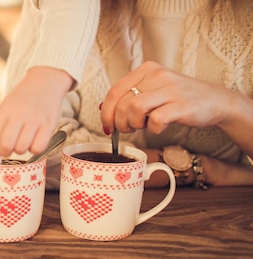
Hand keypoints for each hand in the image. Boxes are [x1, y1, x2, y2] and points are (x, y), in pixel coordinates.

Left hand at [0, 66, 71, 163]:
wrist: (46, 81)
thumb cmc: (24, 98)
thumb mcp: (7, 107)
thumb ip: (0, 126)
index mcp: (5, 111)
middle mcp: (19, 115)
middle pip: (7, 146)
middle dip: (6, 153)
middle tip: (9, 150)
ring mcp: (35, 120)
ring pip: (22, 149)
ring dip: (21, 150)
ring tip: (23, 141)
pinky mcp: (49, 124)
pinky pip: (39, 148)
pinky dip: (35, 149)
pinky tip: (34, 142)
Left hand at [100, 61, 236, 134]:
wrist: (214, 101)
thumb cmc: (178, 99)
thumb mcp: (152, 91)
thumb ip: (129, 97)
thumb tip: (104, 109)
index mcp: (146, 70)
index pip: (114, 92)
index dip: (106, 113)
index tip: (108, 126)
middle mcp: (157, 75)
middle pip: (122, 103)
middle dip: (120, 122)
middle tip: (129, 129)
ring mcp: (170, 89)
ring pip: (135, 109)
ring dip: (134, 124)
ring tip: (143, 126)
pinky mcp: (181, 105)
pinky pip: (155, 120)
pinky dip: (152, 129)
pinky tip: (159, 127)